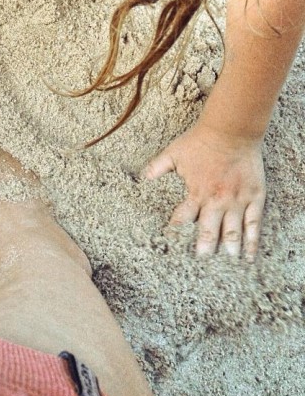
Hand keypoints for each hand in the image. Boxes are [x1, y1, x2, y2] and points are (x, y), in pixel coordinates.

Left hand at [143, 122, 265, 259]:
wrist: (231, 131)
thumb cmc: (200, 141)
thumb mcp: (172, 153)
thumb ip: (156, 168)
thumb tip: (140, 179)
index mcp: (195, 192)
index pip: (182, 218)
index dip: (176, 232)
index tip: (170, 246)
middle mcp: (216, 200)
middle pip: (208, 230)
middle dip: (203, 248)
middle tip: (200, 261)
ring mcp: (237, 200)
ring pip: (232, 231)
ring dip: (228, 248)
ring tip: (225, 264)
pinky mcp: (254, 197)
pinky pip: (254, 223)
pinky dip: (252, 241)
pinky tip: (249, 255)